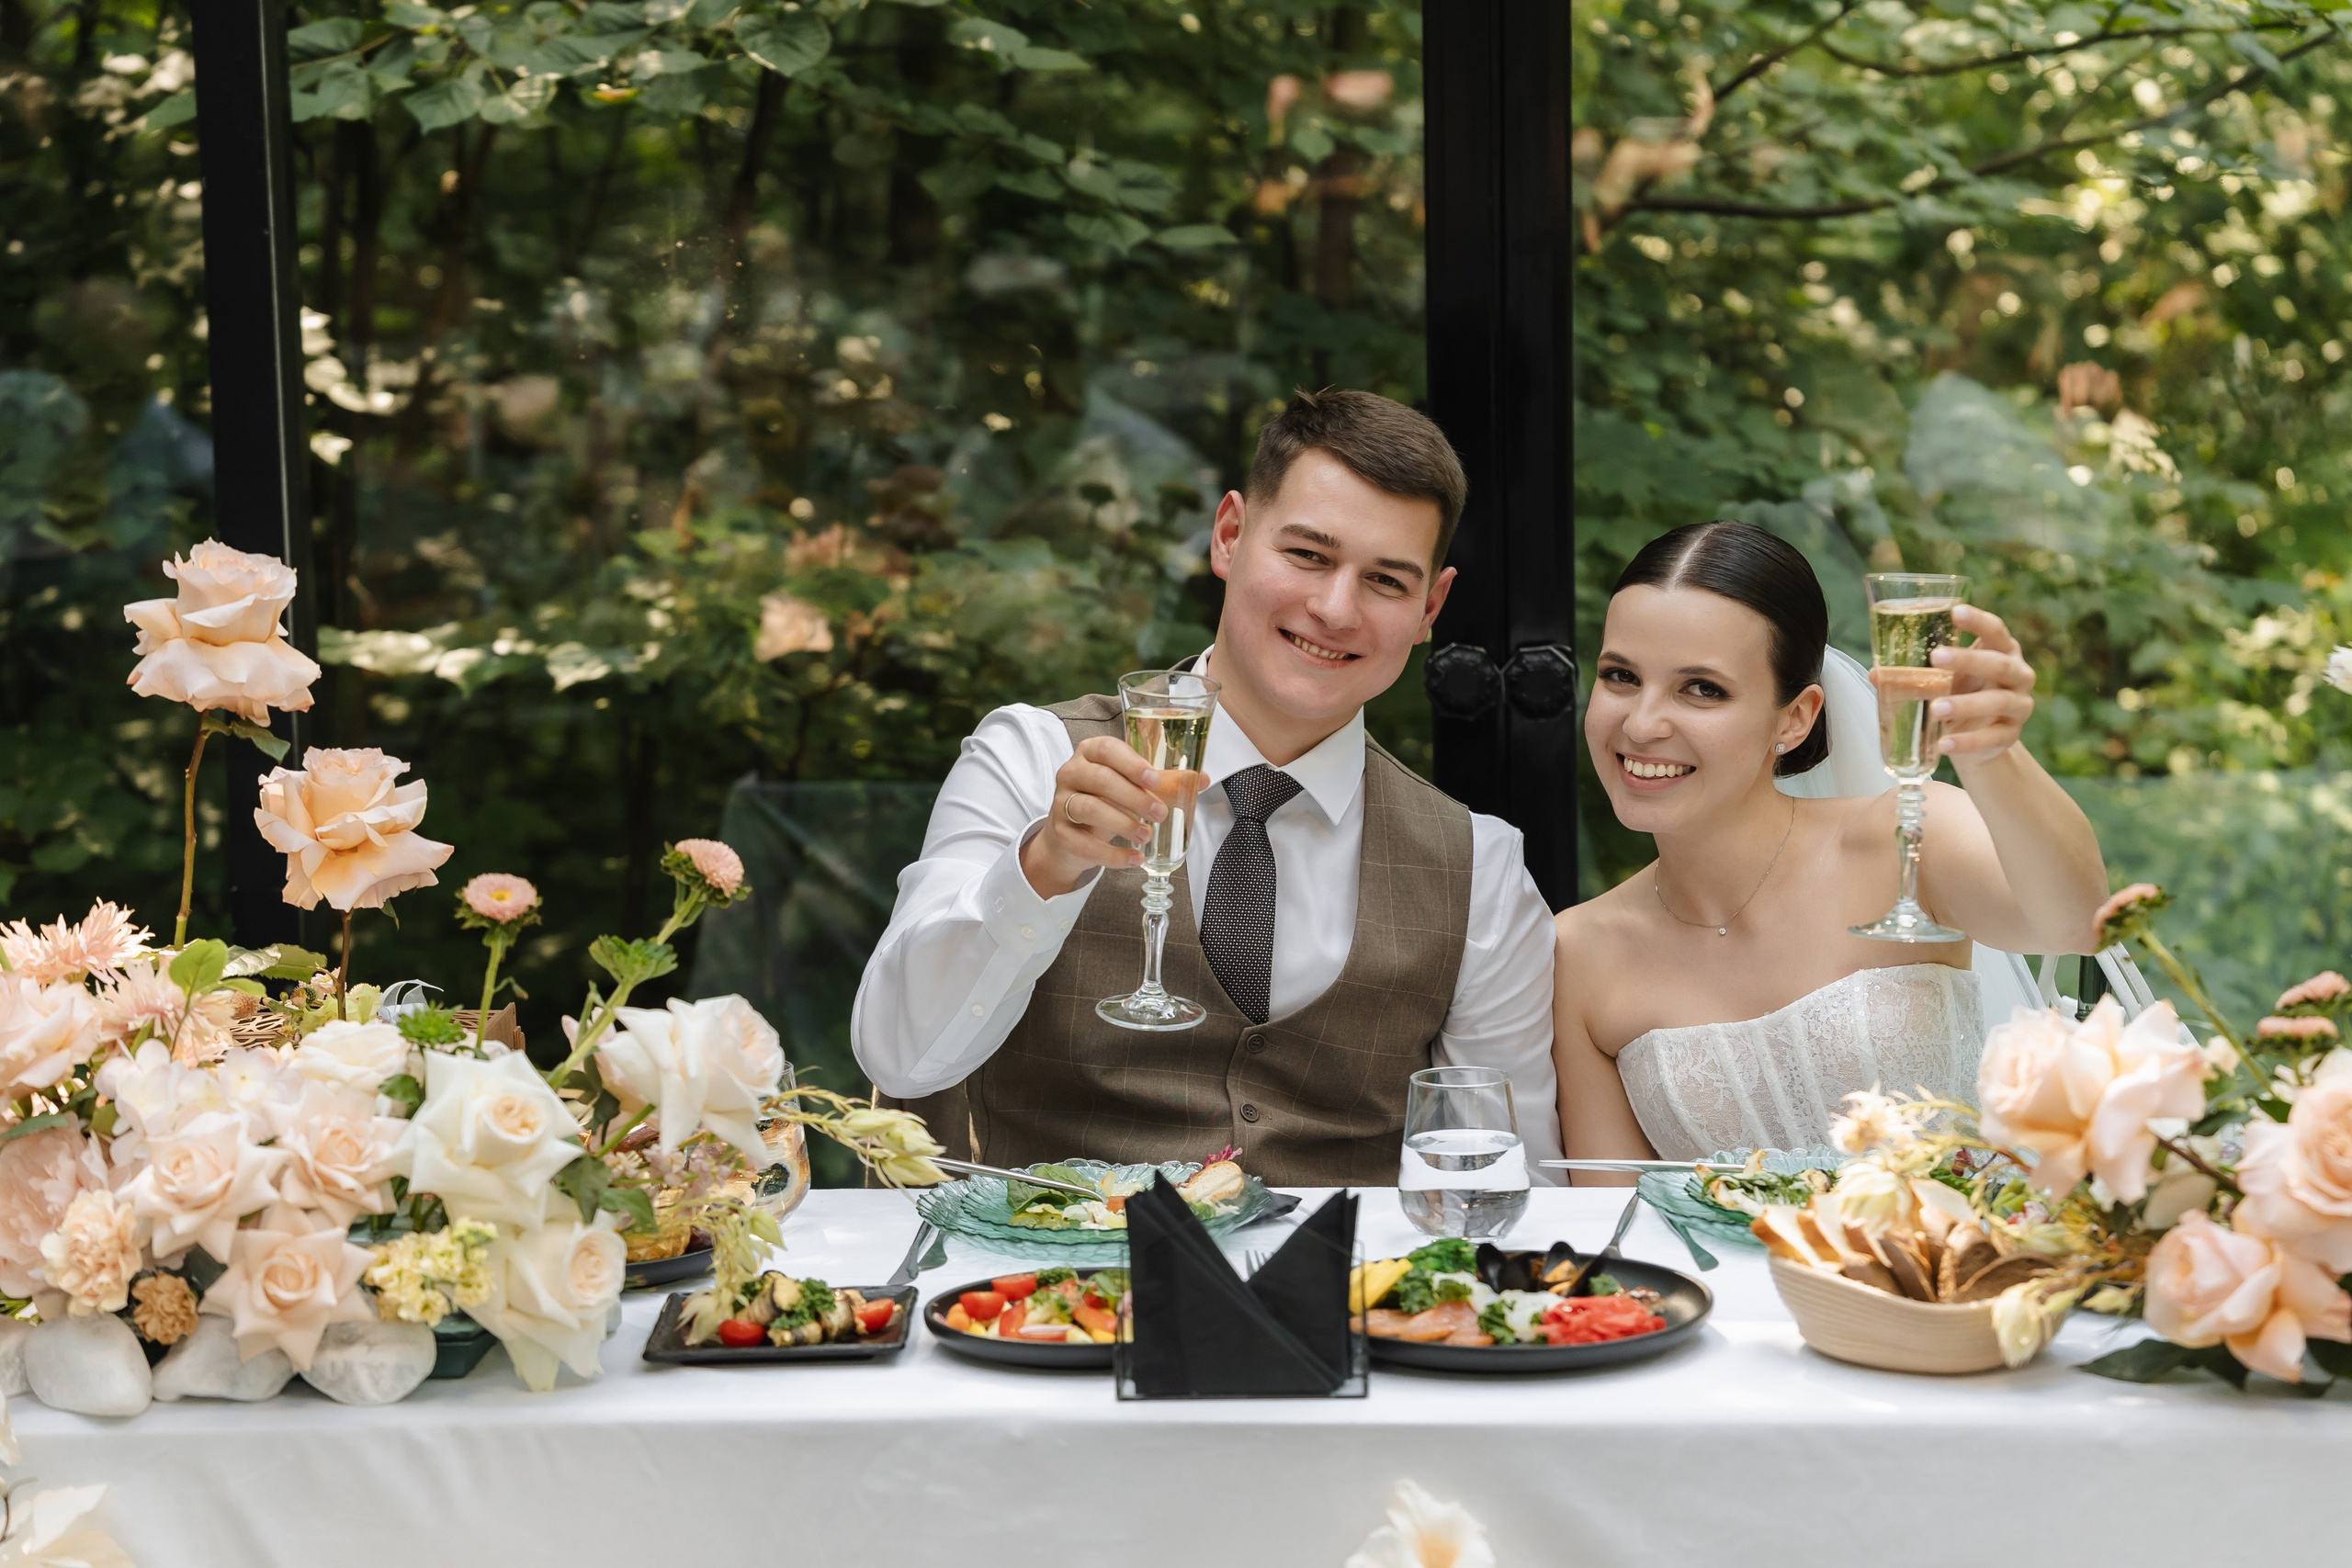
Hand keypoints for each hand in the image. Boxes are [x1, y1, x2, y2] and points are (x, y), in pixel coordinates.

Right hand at [1019, 736, 1193, 897]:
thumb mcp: (1134, 788)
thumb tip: (1201, 779)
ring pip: (1088, 808)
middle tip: (1161, 814)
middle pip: (1100, 779)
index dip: (1131, 764)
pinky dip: (1111, 854)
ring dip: (1122, 824)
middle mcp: (1071, 772)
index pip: (1107, 749)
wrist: (1073, 834)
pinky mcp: (1059, 833)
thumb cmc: (1107, 801)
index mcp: (1091, 752)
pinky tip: (1134, 859)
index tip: (1154, 780)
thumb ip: (1165, 782)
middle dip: (1134, 797)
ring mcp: (1061, 802)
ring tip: (1146, 836)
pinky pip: (1083, 843)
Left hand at [1930, 603, 2033, 758]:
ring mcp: (2018, 706)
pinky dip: (1967, 741)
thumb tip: (1876, 674)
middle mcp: (2018, 675)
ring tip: (1935, 709)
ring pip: (1998, 701)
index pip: (1996, 630)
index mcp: (2002, 652)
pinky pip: (1992, 737)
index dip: (1978, 621)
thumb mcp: (1943, 680)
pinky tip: (1944, 744)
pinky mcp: (2011, 735)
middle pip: (1999, 664)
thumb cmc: (1962, 695)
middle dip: (1968, 660)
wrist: (1980, 739)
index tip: (1955, 612)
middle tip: (1936, 656)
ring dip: (1965, 704)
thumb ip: (1915, 675)